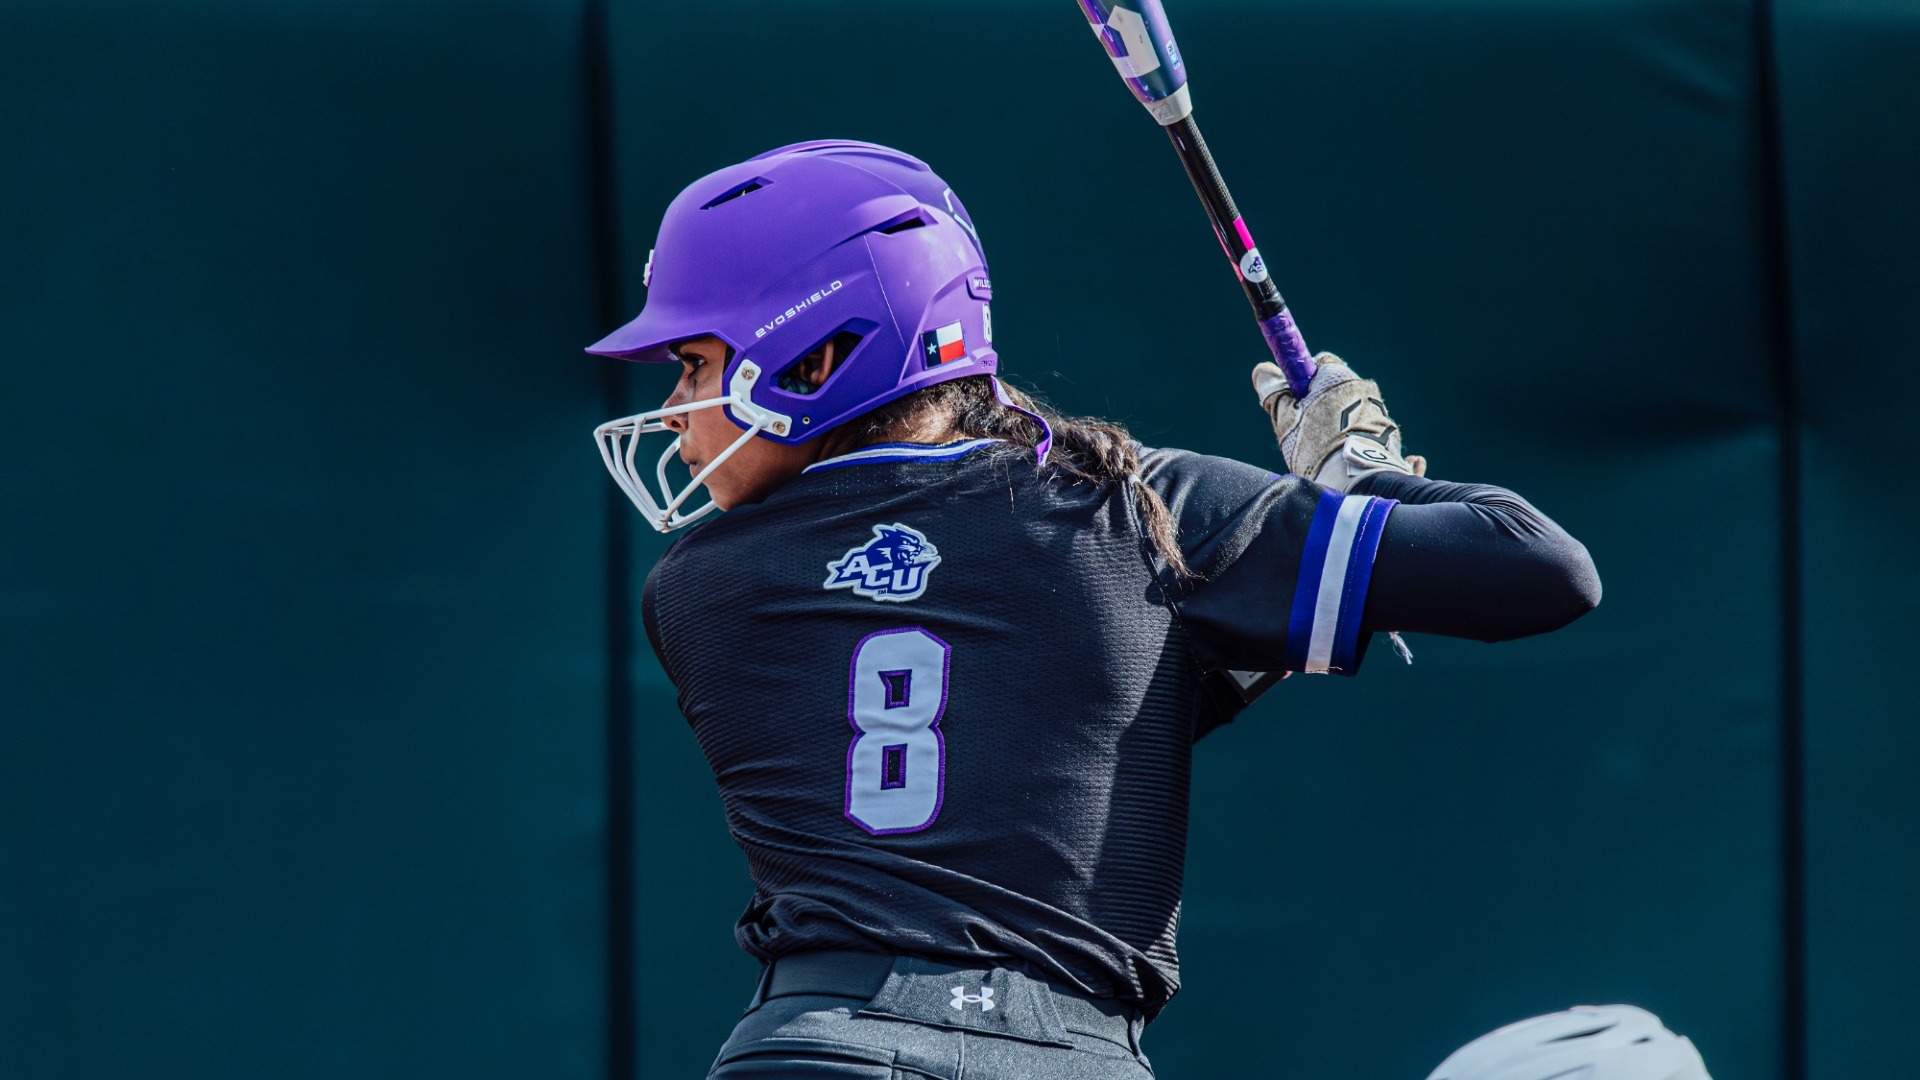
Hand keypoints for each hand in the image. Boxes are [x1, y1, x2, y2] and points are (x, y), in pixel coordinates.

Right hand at [1252, 353, 1426, 490]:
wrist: (1358, 479)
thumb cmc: (1317, 446)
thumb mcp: (1286, 418)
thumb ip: (1274, 393)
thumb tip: (1262, 370)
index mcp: (1337, 376)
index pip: (1319, 364)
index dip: (1302, 382)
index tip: (1293, 402)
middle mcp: (1363, 387)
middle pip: (1337, 390)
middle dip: (1321, 407)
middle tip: (1304, 432)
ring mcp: (1380, 412)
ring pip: (1352, 414)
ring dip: (1338, 428)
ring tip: (1325, 453)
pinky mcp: (1391, 435)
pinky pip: (1369, 434)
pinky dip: (1356, 444)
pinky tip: (1346, 461)